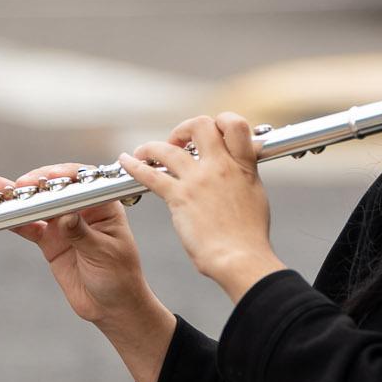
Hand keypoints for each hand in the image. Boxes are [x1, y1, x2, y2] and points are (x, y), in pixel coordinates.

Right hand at [0, 162, 174, 381]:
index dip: (66, 175)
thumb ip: (81, 234)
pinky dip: (14, 221)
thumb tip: (64, 216)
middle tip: (19, 185)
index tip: (50, 177)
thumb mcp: (103, 254)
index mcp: (103, 206)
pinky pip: (28, 227)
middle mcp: (82, 210)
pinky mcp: (49, 241)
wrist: (111, 307)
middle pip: (55, 188)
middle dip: (36, 183)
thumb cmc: (119, 276)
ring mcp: (63, 225)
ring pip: (38, 205)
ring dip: (16, 196)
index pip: (84, 181)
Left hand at [120, 113, 286, 302]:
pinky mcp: (180, 197)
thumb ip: (244, 179)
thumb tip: (239, 174)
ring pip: (169, 147)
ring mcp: (199, 180)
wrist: (242, 259)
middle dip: (185, 129)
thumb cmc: (250, 238)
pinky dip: (134, 165)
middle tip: (178, 144)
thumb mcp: (256, 198)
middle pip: (201, 125)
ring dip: (153, 147)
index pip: (235, 124)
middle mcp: (221, 166)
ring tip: (145, 152)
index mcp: (244, 166)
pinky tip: (126, 161)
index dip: (221, 122)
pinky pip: (151, 174)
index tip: (211, 135)